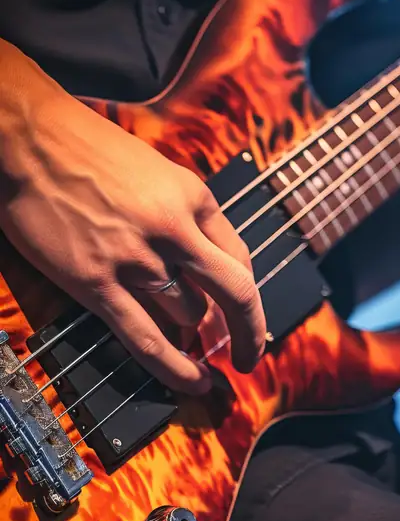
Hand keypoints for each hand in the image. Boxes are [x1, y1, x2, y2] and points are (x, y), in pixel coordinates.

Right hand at [0, 41, 265, 393]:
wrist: (29, 138)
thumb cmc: (86, 148)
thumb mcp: (157, 169)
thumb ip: (188, 212)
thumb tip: (208, 263)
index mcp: (193, 195)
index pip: (240, 257)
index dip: (248, 296)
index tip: (248, 318)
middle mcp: (174, 228)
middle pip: (234, 293)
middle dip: (249, 332)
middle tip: (249, 357)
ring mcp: (137, 258)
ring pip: (189, 314)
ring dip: (188, 330)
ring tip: (180, 339)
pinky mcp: (98, 283)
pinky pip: (149, 339)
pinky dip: (176, 368)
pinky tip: (193, 381)